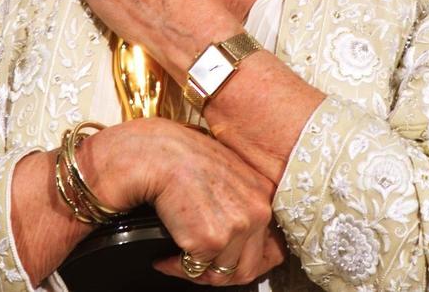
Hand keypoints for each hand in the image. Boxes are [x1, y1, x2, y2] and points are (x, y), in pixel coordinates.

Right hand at [78, 118, 285, 285]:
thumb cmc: (180, 156)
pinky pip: (195, 272)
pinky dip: (176, 268)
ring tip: (177, 256)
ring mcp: (237, 226)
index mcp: (262, 192)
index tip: (228, 264)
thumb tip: (239, 238)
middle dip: (217, 272)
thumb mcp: (224, 174)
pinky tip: (165, 255)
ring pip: (222, 275)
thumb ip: (238, 202)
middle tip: (195, 264)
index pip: (272, 246)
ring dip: (196, 271)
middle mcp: (258, 209)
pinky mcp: (211, 240)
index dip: (249, 262)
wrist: (156, 153)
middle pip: (247, 267)